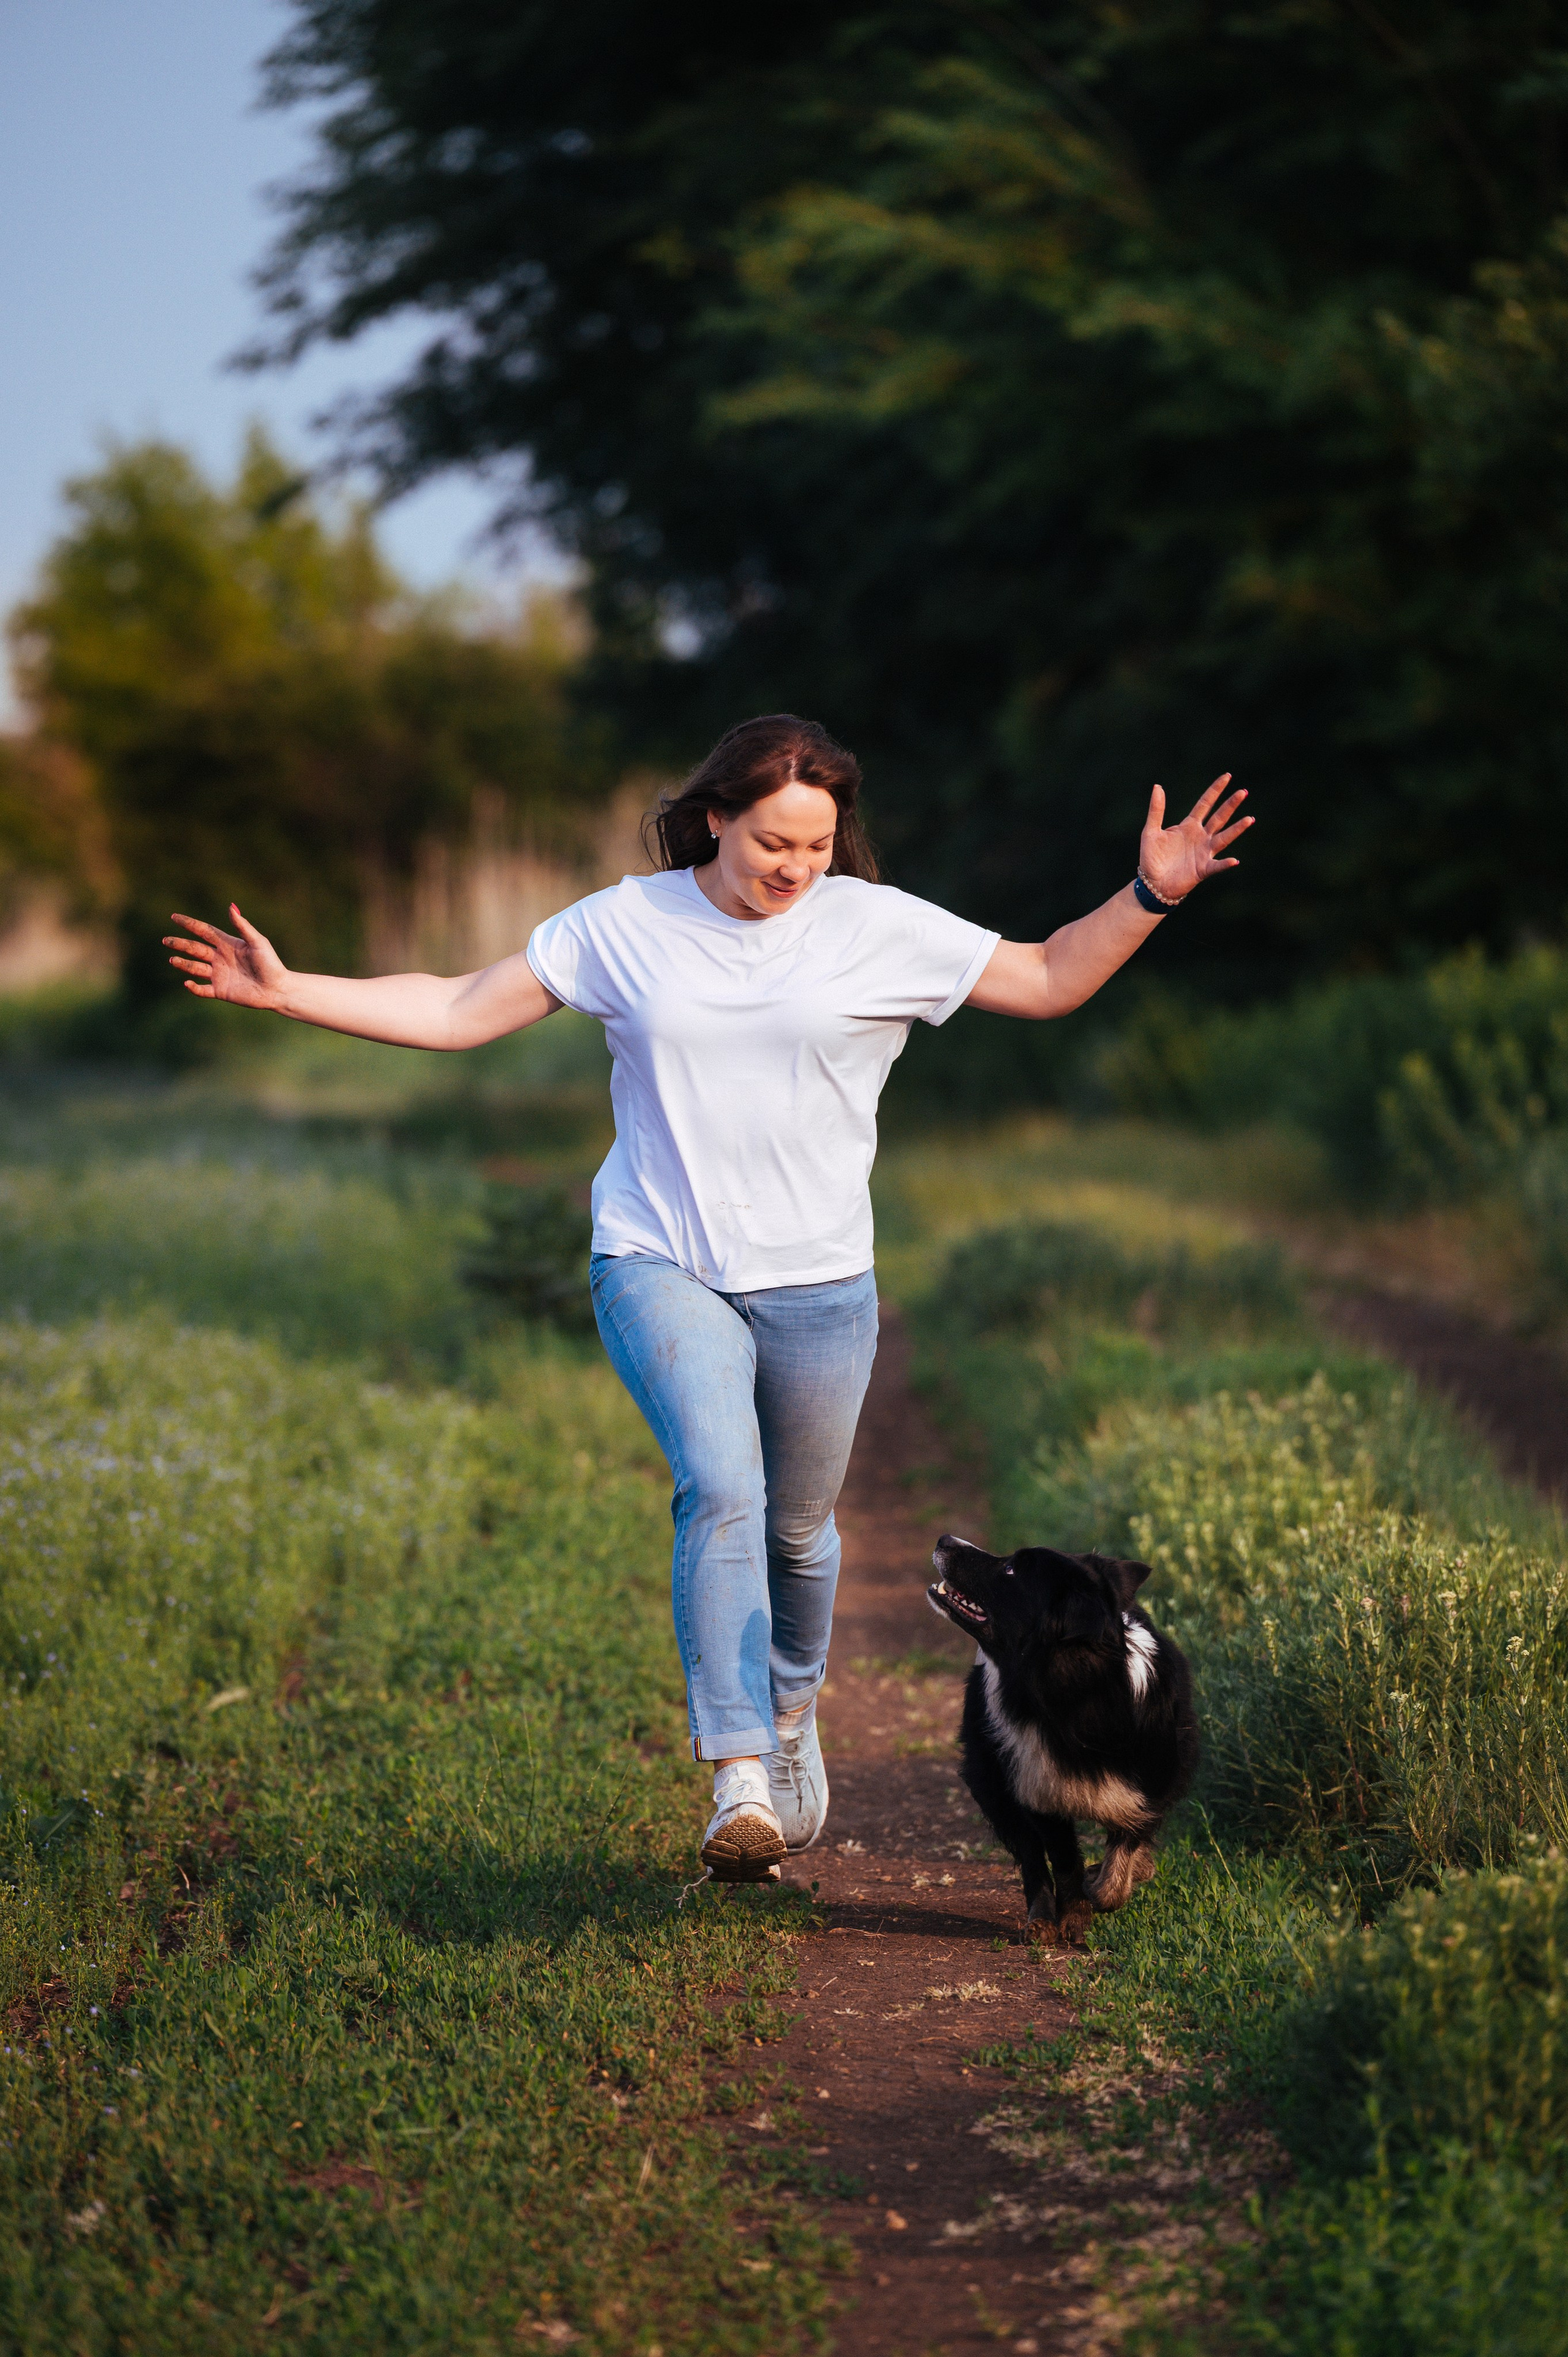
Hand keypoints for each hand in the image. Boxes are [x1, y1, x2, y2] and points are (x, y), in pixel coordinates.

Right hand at [163, 905, 287, 1008]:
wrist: (278, 989)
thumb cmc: (271, 964)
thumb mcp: (258, 942)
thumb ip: (243, 926)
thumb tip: (231, 906)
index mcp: (227, 944)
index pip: (204, 931)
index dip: (189, 924)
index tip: (174, 917)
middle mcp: (220, 958)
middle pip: (195, 948)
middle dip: (180, 944)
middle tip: (165, 940)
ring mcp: (219, 974)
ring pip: (195, 968)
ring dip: (183, 964)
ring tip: (172, 960)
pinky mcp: (221, 991)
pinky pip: (202, 989)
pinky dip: (194, 987)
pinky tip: (187, 983)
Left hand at [1138, 774, 1251, 903]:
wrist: (1152, 883)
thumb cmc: (1152, 858)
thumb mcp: (1151, 832)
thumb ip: (1156, 810)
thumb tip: (1158, 787)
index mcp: (1189, 825)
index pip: (1205, 804)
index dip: (1215, 790)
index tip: (1227, 776)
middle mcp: (1200, 837)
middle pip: (1219, 817)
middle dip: (1230, 805)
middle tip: (1243, 792)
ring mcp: (1204, 853)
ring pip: (1224, 838)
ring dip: (1236, 829)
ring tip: (1249, 819)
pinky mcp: (1203, 869)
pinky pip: (1216, 866)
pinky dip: (1225, 864)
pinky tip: (1234, 860)